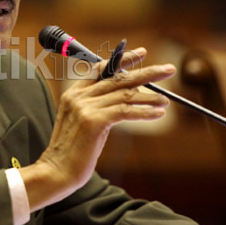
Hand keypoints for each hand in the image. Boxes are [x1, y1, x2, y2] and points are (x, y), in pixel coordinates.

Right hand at [20, 48, 174, 209]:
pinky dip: (145, 111)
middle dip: (147, 72)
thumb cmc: (73, 151)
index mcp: (74, 94)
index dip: (123, 59)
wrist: (57, 171)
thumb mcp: (84, 122)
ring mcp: (85, 108)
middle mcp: (79, 97)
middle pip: (119, 78)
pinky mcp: (94, 121)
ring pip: (126, 94)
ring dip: (150, 97)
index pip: (101, 68)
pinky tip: (158, 113)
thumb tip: (129, 95)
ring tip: (166, 101)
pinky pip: (126, 111)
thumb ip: (99, 106)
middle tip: (169, 69)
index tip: (142, 53)